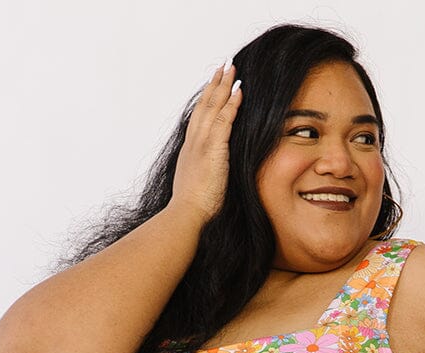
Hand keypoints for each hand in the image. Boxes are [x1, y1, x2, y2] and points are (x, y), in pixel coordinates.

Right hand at [169, 62, 242, 224]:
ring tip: (231, 69)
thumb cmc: (193, 209)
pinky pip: (223, 121)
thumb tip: (214, 177)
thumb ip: (207, 175)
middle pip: (204, 106)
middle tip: (223, 67)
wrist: (186, 214)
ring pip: (212, 107)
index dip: (207, 101)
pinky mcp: (212, 149)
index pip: (199, 119)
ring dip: (223, 87)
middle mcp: (193, 143)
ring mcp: (201, 144)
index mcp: (190, 151)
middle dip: (214, 85)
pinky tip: (239, 92)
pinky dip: (231, 105)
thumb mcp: (199, 186)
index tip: (213, 87)